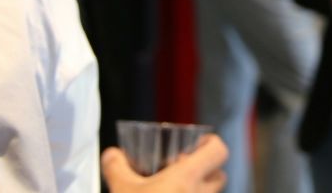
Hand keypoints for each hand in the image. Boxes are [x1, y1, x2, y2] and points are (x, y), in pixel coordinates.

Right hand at [103, 133, 226, 190]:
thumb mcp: (122, 191)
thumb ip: (116, 168)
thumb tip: (112, 154)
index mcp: (187, 179)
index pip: (219, 151)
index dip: (210, 143)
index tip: (197, 144)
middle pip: (219, 176)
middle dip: (204, 170)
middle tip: (182, 170)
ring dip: (198, 191)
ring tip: (173, 191)